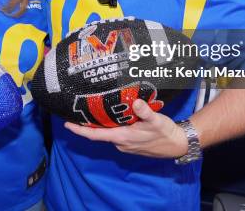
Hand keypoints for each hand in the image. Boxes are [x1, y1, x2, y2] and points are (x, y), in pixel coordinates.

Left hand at [64, 100, 188, 157]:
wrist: (178, 144)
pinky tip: (111, 115)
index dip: (79, 130)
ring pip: (108, 132)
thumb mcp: (155, 120)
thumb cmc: (165, 132)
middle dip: (87, 124)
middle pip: (98, 133)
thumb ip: (144, 111)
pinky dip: (110, 125)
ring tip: (91, 110)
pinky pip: (116, 133)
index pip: (95, 135)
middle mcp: (120, 142)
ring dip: (100, 124)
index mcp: (122, 137)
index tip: (66, 124)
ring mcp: (125, 144)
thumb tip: (135, 102)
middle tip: (77, 111)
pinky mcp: (131, 142)